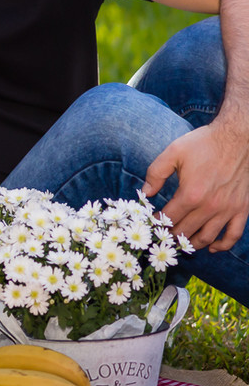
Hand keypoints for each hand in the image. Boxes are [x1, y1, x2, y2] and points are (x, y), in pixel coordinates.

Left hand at [144, 123, 248, 251]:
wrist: (236, 138)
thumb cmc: (203, 144)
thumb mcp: (172, 153)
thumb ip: (155, 173)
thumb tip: (146, 193)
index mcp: (191, 194)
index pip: (169, 218)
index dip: (157, 224)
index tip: (151, 225)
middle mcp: (210, 206)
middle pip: (185, 231)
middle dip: (171, 236)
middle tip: (162, 238)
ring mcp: (228, 209)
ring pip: (207, 237)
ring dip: (192, 244)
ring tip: (181, 244)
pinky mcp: (242, 208)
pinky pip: (234, 234)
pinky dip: (223, 245)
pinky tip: (211, 247)